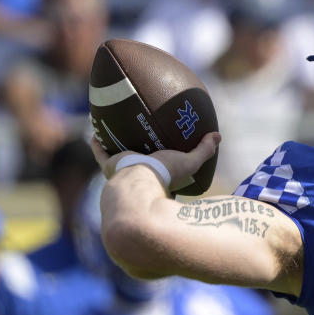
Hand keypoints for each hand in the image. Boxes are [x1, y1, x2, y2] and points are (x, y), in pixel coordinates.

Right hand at [89, 132, 220, 190]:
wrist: (138, 185)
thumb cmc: (165, 175)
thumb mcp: (188, 162)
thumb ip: (203, 151)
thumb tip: (218, 136)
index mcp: (159, 178)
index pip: (163, 171)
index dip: (166, 163)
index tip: (168, 150)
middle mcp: (140, 178)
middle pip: (140, 164)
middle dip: (141, 153)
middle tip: (143, 137)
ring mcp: (123, 173)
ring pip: (119, 157)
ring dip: (118, 147)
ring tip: (117, 131)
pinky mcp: (109, 167)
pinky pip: (101, 152)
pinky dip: (98, 143)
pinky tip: (95, 129)